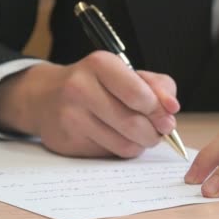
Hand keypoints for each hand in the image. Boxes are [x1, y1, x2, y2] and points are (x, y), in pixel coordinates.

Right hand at [0, 51, 179, 157]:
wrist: (46, 97)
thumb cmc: (96, 84)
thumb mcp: (125, 73)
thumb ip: (156, 86)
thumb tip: (172, 108)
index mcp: (99, 64)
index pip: (138, 94)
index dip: (159, 111)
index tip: (167, 118)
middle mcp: (80, 88)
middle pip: (133, 123)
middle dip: (154, 133)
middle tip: (159, 132)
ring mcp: (71, 117)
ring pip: (123, 144)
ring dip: (140, 144)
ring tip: (139, 135)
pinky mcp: (67, 142)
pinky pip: (108, 154)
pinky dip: (121, 150)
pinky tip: (116, 138)